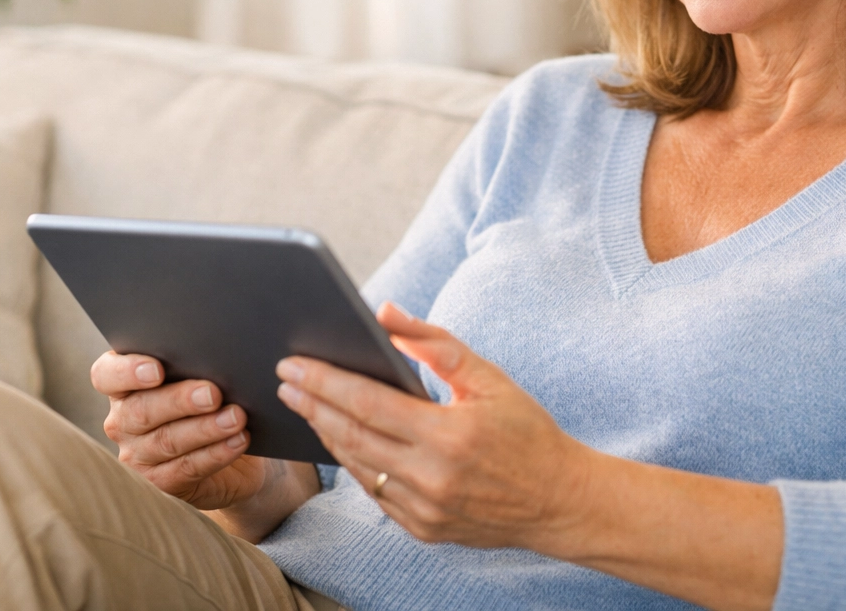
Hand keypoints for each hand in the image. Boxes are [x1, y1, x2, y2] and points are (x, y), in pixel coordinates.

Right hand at [90, 351, 265, 509]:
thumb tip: (217, 356)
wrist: (233, 458)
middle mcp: (123, 420)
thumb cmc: (211, 404)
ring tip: (236, 417)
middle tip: (213, 394)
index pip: (107, 375)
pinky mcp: (160, 484)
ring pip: (167, 441)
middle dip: (180, 400)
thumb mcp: (201, 380)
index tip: (155, 370)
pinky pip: (186, 468)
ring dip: (205, 428)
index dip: (127, 371)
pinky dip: (216, 453)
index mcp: (124, 385)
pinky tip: (238, 440)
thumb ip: (196, 367)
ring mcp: (137, 456)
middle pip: (142, 409)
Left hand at [275, 302, 590, 549]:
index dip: (325, 382)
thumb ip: (435, 344)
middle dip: (313, 405)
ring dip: (327, 434)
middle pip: (352, 436)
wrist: (559, 501)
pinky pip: (376, 493)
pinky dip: (355, 464)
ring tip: (308, 405)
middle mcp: (432, 477)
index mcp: (449, 434)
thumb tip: (385, 315)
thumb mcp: (489, 378)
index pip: (368, 403)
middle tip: (286, 381)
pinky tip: (343, 440)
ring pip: (358, 467)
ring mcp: (425, 509)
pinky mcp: (423, 529)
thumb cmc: (528, 432)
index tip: (294, 365)